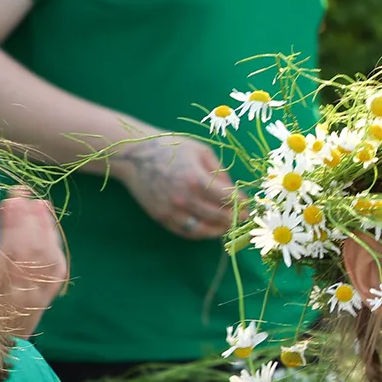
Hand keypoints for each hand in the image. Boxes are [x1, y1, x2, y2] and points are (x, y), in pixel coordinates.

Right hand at [0, 189, 67, 339]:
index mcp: (0, 298)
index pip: (14, 255)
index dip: (15, 226)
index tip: (11, 200)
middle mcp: (25, 298)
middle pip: (34, 253)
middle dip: (30, 220)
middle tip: (24, 192)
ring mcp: (38, 300)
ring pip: (49, 260)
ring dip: (45, 229)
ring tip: (40, 204)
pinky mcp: (45, 301)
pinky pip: (56, 271)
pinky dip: (54, 246)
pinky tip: (49, 228)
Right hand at [114, 133, 244, 239]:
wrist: (133, 155)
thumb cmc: (169, 148)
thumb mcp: (200, 151)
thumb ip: (219, 171)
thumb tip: (233, 189)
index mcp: (196, 180)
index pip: (228, 199)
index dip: (241, 203)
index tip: (248, 204)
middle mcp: (184, 199)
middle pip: (219, 217)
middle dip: (235, 218)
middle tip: (244, 217)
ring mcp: (172, 211)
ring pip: (204, 230)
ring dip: (220, 230)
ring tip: (229, 225)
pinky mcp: (161, 217)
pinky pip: (186, 232)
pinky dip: (201, 233)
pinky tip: (210, 228)